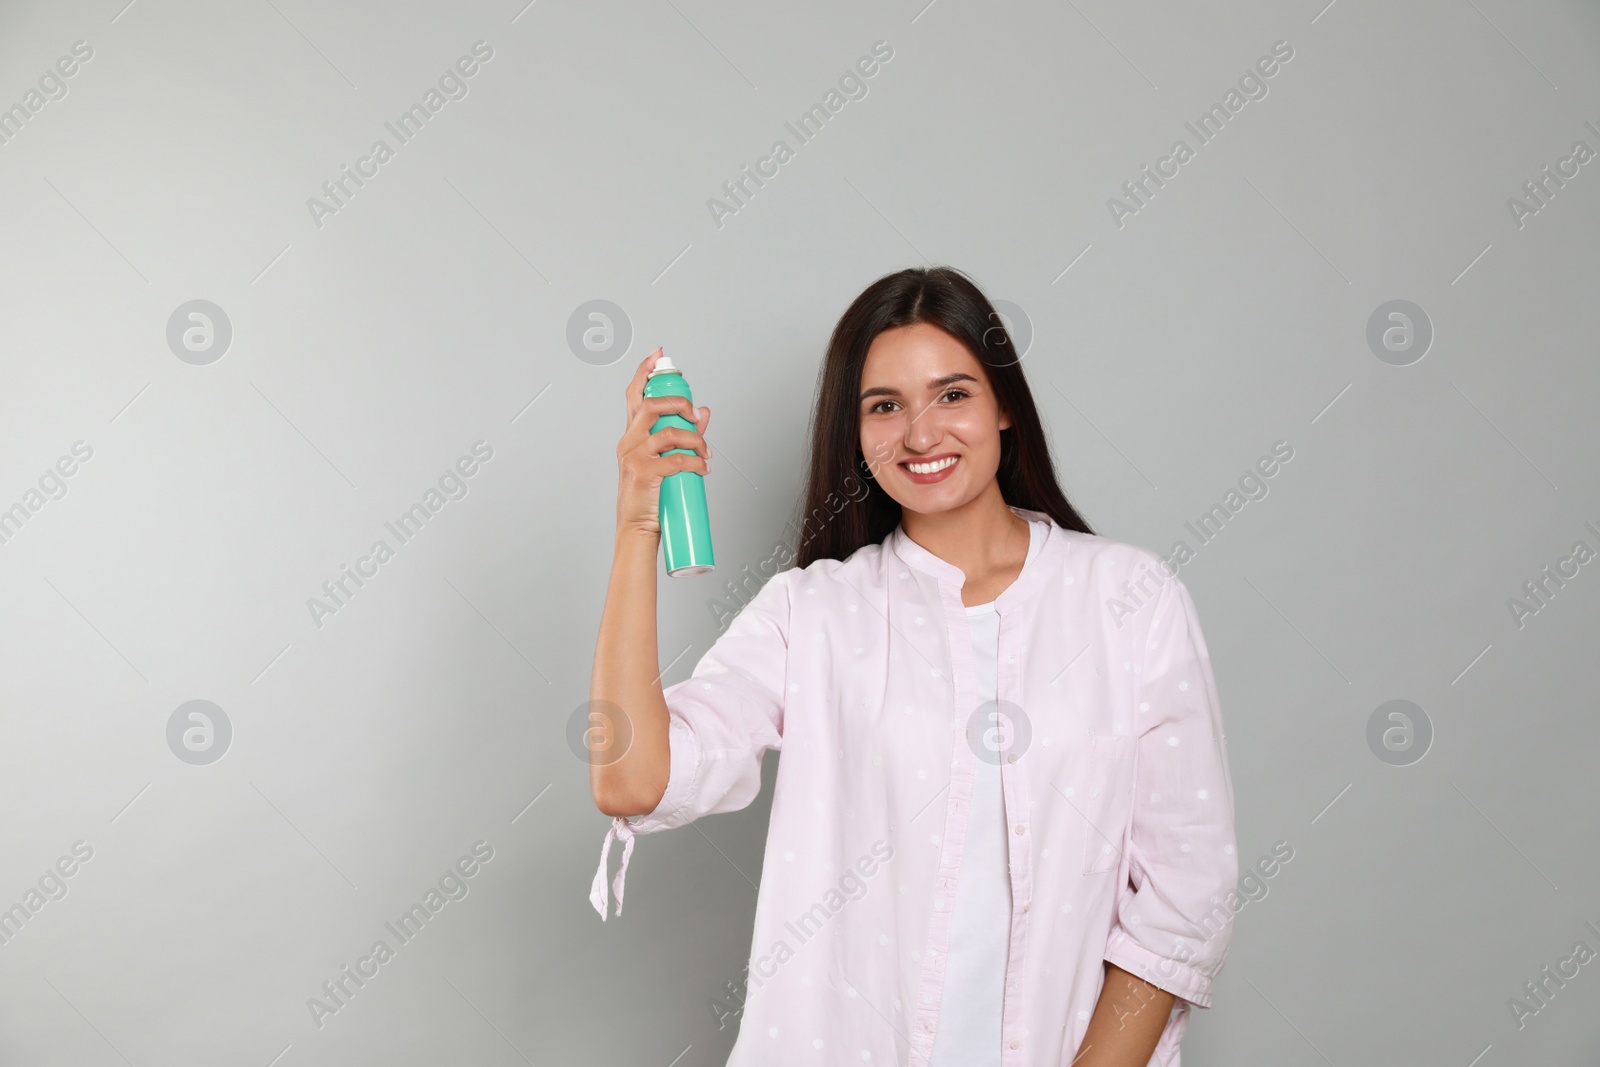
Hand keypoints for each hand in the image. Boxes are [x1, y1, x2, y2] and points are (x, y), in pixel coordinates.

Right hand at [615, 347, 710, 536]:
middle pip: (651, 405)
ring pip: (667, 432)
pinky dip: (695, 462)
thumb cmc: (650, 496)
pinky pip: (675, 459)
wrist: (638, 529)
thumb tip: (704, 413)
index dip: (644, 371)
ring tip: (704, 453)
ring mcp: (633, 456)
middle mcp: (629, 441)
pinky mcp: (643, 473)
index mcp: (632, 435)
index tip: (658, 355)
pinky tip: (703, 468)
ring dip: (694, 439)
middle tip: (696, 416)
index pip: (634, 395)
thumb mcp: (667, 461)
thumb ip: (686, 435)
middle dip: (679, 404)